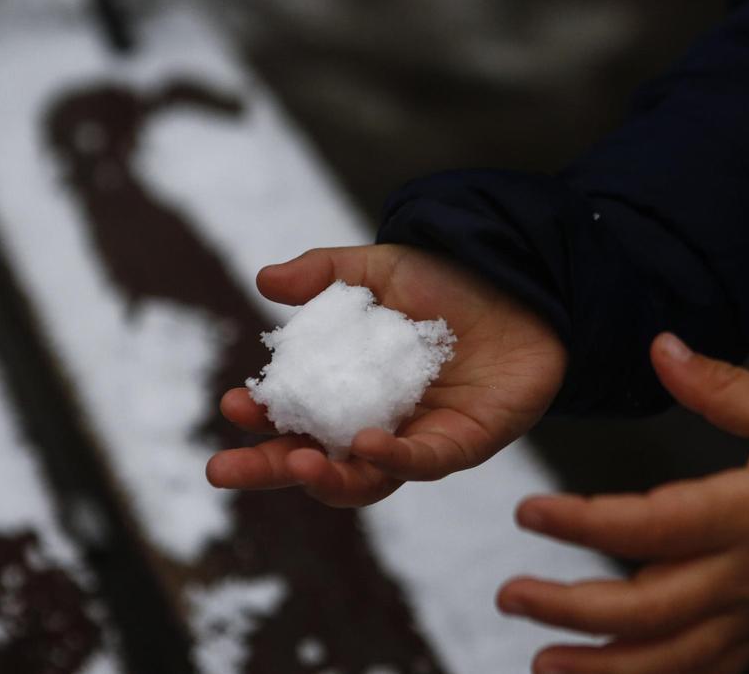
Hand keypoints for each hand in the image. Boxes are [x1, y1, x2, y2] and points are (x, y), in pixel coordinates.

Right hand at [205, 244, 566, 506]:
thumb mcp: (380, 271)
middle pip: (315, 460)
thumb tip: (264, 280)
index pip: (295, 416)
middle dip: (266, 469)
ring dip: (324, 477)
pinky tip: (364, 444)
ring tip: (295, 464)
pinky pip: (422, 461)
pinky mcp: (461, 443)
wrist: (528, 283)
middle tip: (220, 472)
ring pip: (363, 478)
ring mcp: (417, 438)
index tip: (231, 404)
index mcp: (349, 390)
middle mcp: (377, 423)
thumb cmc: (453, 283)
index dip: (261, 418)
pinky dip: (391, 456)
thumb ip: (325, 276)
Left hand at [498, 333, 748, 673]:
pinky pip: (700, 672)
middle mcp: (740, 578)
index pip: (647, 526)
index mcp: (742, 516)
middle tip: (510, 596)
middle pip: (645, 607)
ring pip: (668, 659)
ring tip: (544, 665)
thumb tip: (661, 347)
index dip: (582, 523)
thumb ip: (721, 388)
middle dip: (570, 608)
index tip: (528, 512)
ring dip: (601, 668)